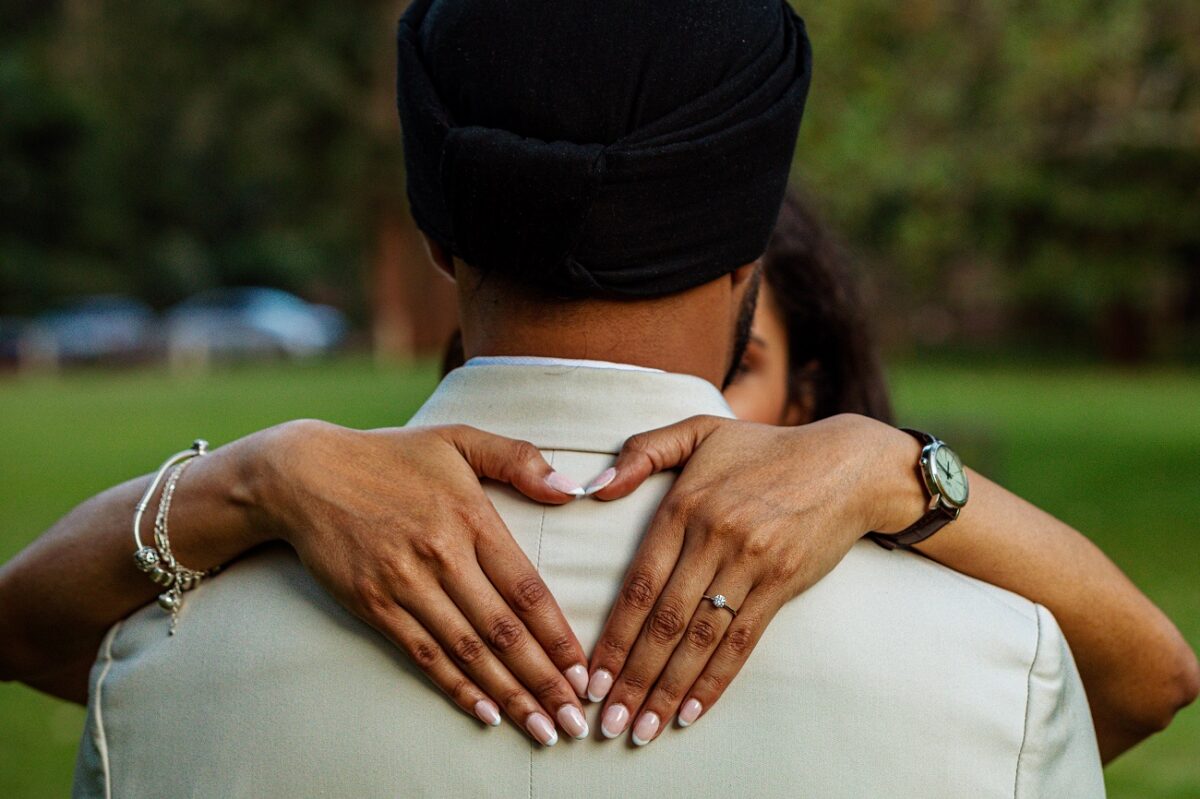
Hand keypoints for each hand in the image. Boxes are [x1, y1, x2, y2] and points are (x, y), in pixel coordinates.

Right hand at [251, 420, 594, 745]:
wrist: (305, 475)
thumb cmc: (389, 456)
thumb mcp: (457, 439)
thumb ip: (519, 459)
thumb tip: (572, 489)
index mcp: (472, 517)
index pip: (527, 589)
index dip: (559, 636)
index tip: (585, 671)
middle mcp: (442, 556)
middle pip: (504, 631)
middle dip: (545, 681)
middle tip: (575, 719)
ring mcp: (406, 584)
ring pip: (469, 651)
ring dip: (510, 695)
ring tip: (544, 728)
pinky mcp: (374, 605)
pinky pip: (424, 655)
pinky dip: (458, 688)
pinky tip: (487, 713)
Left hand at [584, 413, 922, 743]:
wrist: (845, 465)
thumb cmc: (764, 449)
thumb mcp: (700, 430)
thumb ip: (641, 451)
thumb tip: (592, 489)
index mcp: (684, 505)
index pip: (638, 584)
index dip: (613, 636)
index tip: (591, 676)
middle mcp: (714, 537)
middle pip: (665, 621)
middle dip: (633, 677)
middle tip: (609, 720)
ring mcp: (750, 564)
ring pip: (701, 639)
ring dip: (668, 688)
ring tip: (643, 728)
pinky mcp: (782, 584)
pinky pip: (743, 641)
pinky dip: (716, 680)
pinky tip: (694, 711)